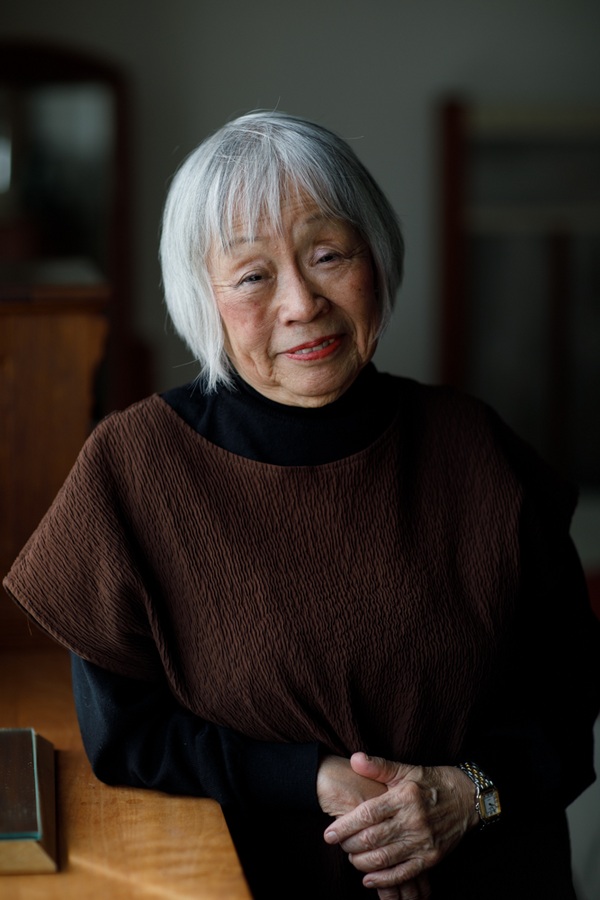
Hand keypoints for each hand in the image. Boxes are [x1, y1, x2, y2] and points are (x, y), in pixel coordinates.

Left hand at [323, 753, 478, 891]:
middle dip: (349, 844)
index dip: (345, 826)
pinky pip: (403, 874)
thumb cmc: (433, 782)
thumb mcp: (407, 770)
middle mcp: (412, 820)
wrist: (469, 798)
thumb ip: (379, 766)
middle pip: (372, 838)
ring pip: (384, 858)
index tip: (329, 834)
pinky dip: (383, 880)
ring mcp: (422, 841)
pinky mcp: (431, 858)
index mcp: (403, 797)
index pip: (367, 814)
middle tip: (338, 844)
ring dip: (361, 862)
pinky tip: (368, 879)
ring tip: (351, 858)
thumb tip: (354, 758)